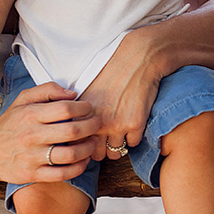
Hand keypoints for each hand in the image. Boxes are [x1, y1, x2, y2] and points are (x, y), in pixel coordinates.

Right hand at [0, 82, 100, 183]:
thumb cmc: (11, 124)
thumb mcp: (22, 100)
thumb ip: (47, 90)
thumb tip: (72, 93)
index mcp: (30, 114)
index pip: (65, 108)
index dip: (83, 107)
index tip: (89, 108)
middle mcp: (31, 135)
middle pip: (72, 131)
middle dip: (92, 126)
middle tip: (98, 123)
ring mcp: (32, 157)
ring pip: (70, 154)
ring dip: (88, 148)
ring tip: (93, 142)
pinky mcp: (33, 174)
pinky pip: (62, 174)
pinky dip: (78, 168)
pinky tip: (83, 160)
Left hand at [81, 28, 163, 160]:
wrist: (138, 59)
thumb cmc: (113, 72)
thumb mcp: (88, 89)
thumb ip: (80, 112)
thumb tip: (76, 130)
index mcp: (82, 114)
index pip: (78, 144)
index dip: (85, 144)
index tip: (92, 140)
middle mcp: (97, 122)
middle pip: (96, 153)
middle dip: (101, 149)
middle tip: (107, 140)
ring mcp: (116, 125)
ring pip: (115, 153)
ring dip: (117, 146)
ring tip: (120, 134)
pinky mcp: (135, 124)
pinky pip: (133, 144)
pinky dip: (133, 137)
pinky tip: (133, 124)